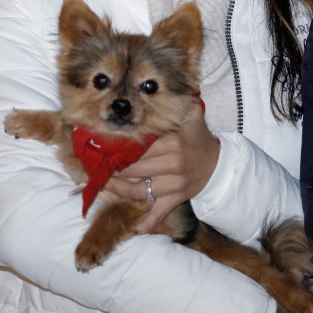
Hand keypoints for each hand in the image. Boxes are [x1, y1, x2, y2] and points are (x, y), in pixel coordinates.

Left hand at [104, 104, 220, 233]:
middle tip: (93, 166)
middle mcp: (171, 164)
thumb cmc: (199, 138)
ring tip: (103, 183)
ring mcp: (173, 184)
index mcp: (172, 142)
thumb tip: (172, 83)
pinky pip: (158, 213)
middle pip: (132, 169)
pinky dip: (145, 223)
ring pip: (138, 190)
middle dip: (111, 168)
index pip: (136, 147)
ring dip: (117, 190)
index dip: (116, 149)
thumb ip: (182, 99)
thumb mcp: (193, 116)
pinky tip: (132, 229)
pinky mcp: (176, 199)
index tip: (98, 147)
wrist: (219, 164)